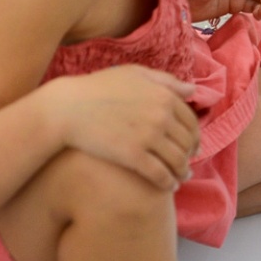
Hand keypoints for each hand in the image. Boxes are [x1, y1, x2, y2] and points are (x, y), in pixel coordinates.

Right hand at [44, 65, 199, 190]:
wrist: (65, 108)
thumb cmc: (97, 88)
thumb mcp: (135, 74)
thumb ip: (166, 81)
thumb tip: (192, 90)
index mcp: (165, 97)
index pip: (191, 122)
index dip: (195, 136)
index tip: (193, 146)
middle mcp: (162, 117)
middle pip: (187, 142)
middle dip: (190, 155)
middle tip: (188, 163)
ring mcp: (148, 137)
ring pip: (177, 159)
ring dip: (182, 171)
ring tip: (181, 177)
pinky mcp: (133, 156)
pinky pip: (159, 173)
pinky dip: (168, 181)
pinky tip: (168, 186)